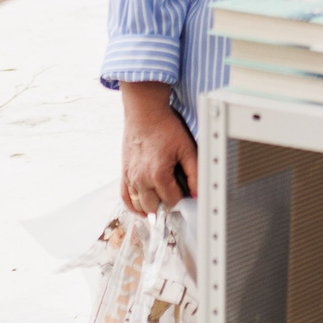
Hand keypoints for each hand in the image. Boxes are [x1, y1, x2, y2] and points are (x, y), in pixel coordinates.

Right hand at [119, 83, 196, 214]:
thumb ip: (195, 173)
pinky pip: (125, 198)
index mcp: (158, 174)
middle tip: (174, 193)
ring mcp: (130, 178)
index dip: (182, 197)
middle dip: (166, 203)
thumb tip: (198, 193)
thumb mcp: (187, 148)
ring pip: (140, 206)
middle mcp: (141, 179)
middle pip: (154, 207)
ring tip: (161, 202)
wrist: (145, 114)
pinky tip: (142, 208)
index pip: (172, 201)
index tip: (185, 189)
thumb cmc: (165, 128)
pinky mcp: (124, 174)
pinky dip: (133, 206)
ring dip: (151, 207)